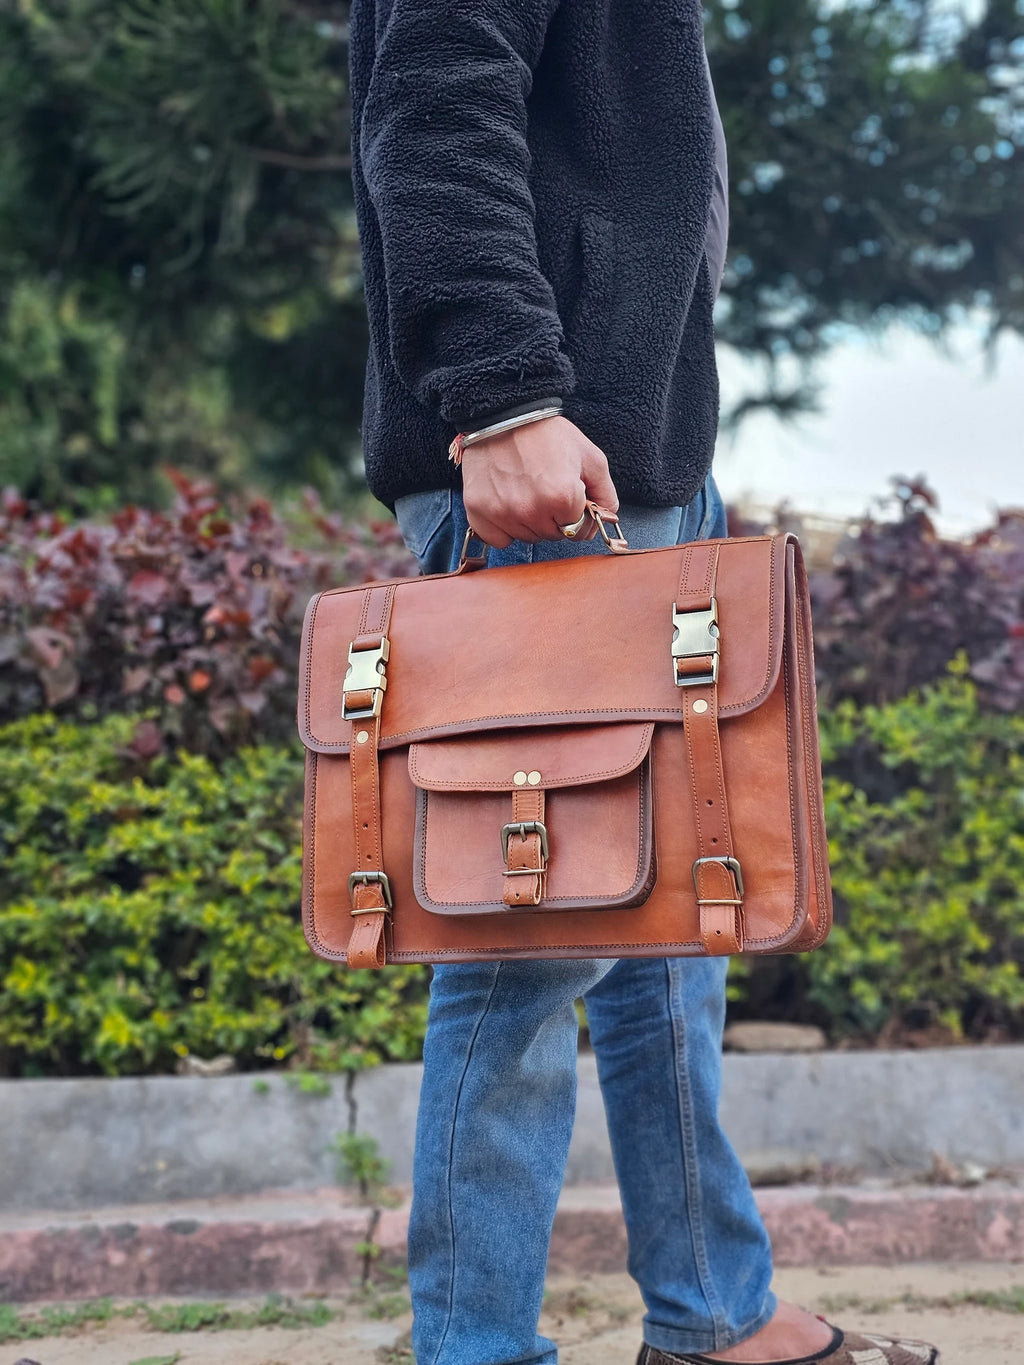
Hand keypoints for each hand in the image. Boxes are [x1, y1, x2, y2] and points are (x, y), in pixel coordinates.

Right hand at [460, 415, 619, 548]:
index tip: (568, 497)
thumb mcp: (590, 457)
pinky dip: (503, 528)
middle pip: (551, 535)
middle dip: (554, 518)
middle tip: (545, 489)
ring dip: (529, 522)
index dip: (576, 514)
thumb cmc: (547, 434)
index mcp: (562, 497)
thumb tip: (607, 520)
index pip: (578, 531)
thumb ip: (606, 493)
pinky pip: (498, 539)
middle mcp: (531, 510)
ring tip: (525, 490)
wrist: (504, 415)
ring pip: (526, 537)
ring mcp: (502, 513)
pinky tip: (506, 503)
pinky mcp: (478, 512)